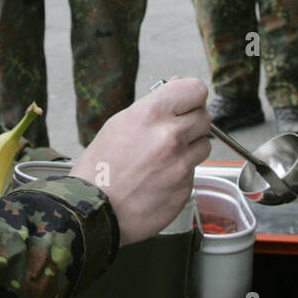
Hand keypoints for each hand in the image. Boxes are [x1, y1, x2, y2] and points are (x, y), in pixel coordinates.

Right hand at [71, 77, 210, 245]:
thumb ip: (154, 105)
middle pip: (204, 116)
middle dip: (192, 122)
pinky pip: (194, 173)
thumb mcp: (119, 123)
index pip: (196, 89)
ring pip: (204, 145)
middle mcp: (170, 137)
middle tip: (173, 131)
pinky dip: (181, 173)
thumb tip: (177, 86)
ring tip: (164, 158)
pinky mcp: (185, 189)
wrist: (93, 210)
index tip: (186, 102)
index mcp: (152, 114)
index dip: (191, 95)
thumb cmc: (100, 168)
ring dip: (190, 148)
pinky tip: (159, 178)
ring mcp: (181, 165)